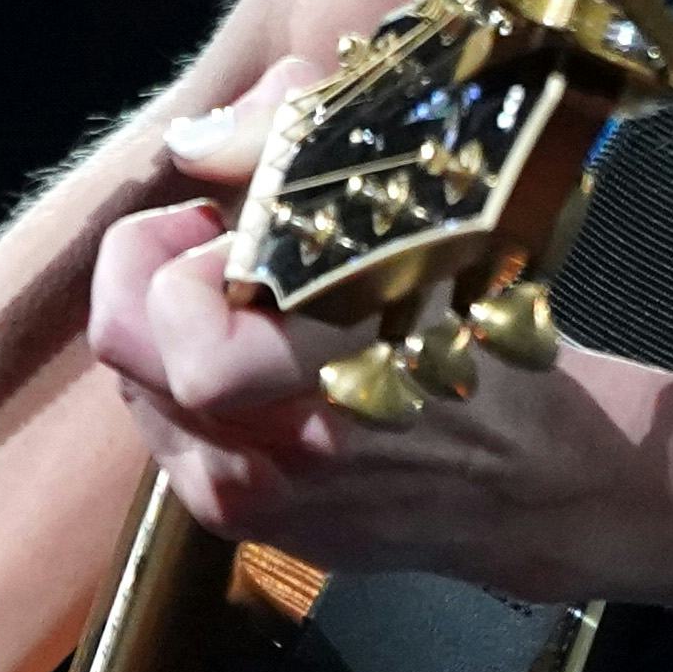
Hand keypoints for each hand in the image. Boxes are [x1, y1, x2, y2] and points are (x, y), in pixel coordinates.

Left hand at [81, 200, 672, 606]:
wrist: (547, 483)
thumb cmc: (489, 328)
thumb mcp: (418, 210)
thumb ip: (290, 147)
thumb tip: (192, 142)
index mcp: (313, 378)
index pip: (165, 315)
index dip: (181, 246)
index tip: (230, 220)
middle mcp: (266, 458)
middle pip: (125, 349)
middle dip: (154, 273)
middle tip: (217, 243)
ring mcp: (251, 505)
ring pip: (138, 390)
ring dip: (170, 329)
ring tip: (249, 300)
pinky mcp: (250, 529)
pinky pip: (175, 436)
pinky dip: (195, 384)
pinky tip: (266, 357)